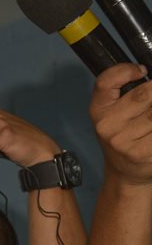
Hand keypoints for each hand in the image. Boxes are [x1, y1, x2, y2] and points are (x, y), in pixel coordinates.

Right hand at [90, 64, 151, 184]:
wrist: (126, 173)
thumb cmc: (125, 136)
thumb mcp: (114, 113)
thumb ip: (127, 93)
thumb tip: (148, 74)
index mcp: (98, 111)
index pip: (106, 82)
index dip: (125, 71)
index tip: (142, 71)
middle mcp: (107, 126)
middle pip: (144, 94)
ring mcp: (123, 141)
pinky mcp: (141, 153)